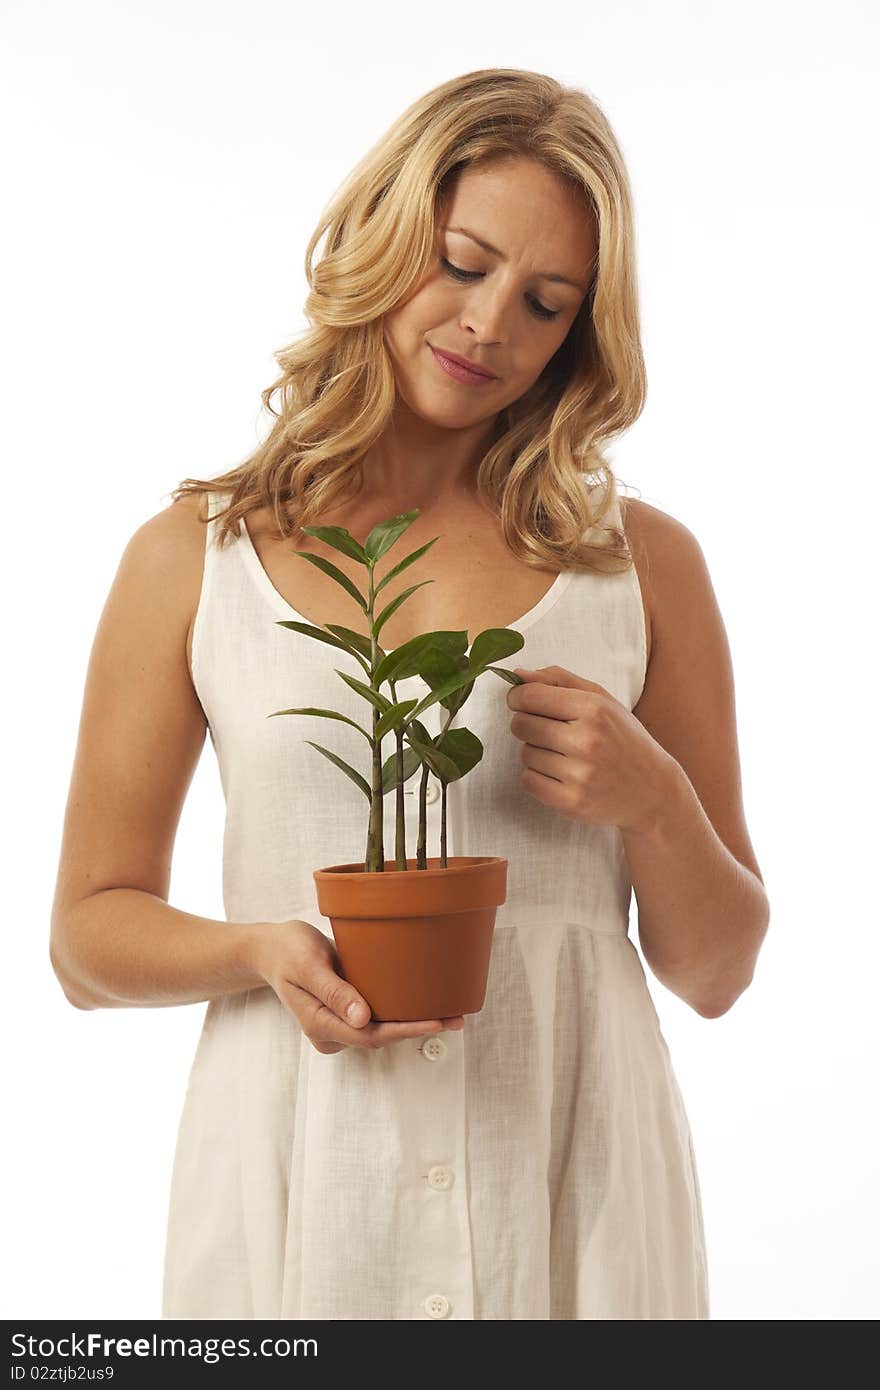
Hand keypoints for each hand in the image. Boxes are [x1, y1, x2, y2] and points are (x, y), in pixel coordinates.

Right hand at [249, 918, 464, 1053]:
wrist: (270, 949)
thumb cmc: (287, 951)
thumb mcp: (309, 965)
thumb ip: (335, 992)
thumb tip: (363, 1019)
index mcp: (321, 1024)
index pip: (372, 1035)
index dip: (407, 1030)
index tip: (438, 1021)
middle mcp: (331, 1032)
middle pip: (381, 1036)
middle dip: (418, 1028)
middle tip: (457, 1017)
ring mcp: (338, 1025)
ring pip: (381, 1029)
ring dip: (412, 1021)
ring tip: (449, 1010)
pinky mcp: (345, 1013)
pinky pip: (376, 1017)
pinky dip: (400, 1011)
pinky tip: (423, 1002)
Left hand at [506, 664, 677, 833]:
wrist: (653, 791)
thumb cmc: (623, 739)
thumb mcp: (602, 700)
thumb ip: (559, 680)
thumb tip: (517, 675)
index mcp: (594, 709)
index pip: (530, 696)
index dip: (518, 697)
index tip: (523, 702)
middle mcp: (587, 741)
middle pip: (521, 725)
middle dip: (527, 725)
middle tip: (549, 730)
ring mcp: (580, 774)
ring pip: (525, 754)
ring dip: (537, 753)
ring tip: (564, 755)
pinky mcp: (572, 802)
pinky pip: (528, 781)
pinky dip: (538, 777)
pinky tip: (561, 774)